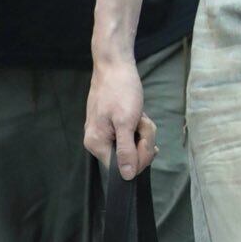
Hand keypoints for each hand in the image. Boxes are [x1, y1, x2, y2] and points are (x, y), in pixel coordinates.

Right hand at [84, 56, 157, 178]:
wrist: (115, 65)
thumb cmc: (120, 90)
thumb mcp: (126, 122)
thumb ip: (126, 151)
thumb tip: (126, 176)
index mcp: (97, 144)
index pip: (122, 169)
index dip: (139, 157)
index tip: (144, 138)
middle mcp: (98, 142)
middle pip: (130, 158)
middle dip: (143, 140)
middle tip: (141, 121)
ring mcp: (106, 133)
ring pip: (134, 145)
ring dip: (143, 131)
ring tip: (139, 114)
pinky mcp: (114, 126)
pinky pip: (132, 134)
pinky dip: (140, 125)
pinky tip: (138, 114)